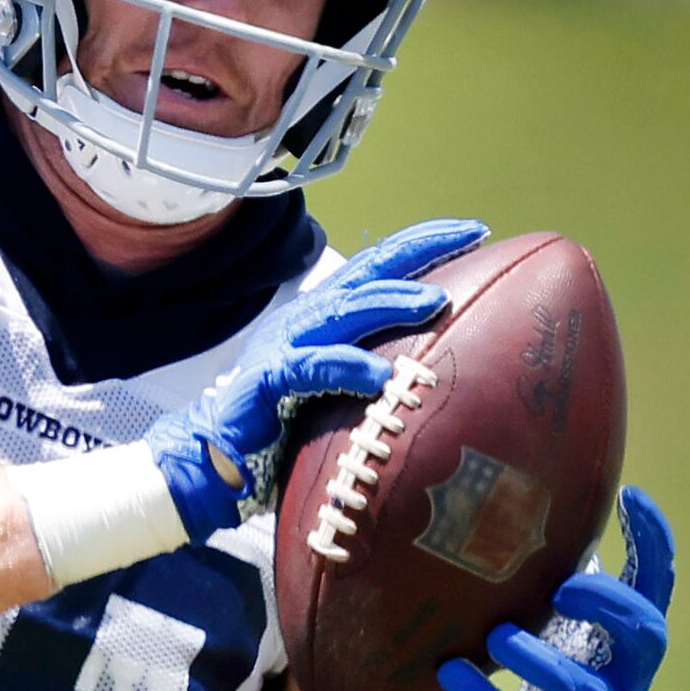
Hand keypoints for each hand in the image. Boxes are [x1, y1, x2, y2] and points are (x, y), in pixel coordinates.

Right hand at [145, 219, 486, 539]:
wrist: (214, 458)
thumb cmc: (281, 427)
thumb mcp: (339, 389)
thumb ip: (375, 370)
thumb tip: (436, 370)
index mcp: (324, 317)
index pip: (378, 267)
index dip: (424, 244)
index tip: (475, 233)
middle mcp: (306, 320)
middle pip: (368, 272)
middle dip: (420, 248)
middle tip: (472, 235)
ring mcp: (284, 346)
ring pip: (344, 312)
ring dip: (390, 302)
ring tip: (434, 300)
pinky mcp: (267, 381)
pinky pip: (311, 368)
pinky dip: (346, 367)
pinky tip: (380, 375)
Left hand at [438, 487, 676, 690]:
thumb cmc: (567, 674)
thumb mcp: (574, 625)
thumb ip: (570, 576)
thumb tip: (534, 500)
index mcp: (633, 641)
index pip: (659, 585)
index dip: (654, 542)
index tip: (630, 495)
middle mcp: (628, 679)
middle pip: (647, 637)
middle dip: (609, 606)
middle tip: (562, 588)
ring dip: (536, 659)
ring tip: (496, 636)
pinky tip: (449, 670)